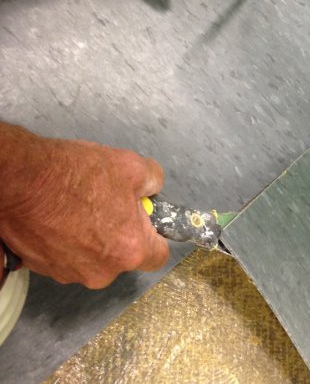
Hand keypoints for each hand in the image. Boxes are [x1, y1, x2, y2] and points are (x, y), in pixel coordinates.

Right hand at [0, 126, 168, 288]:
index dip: (156, 236)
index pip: (158, 257)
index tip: (147, 220)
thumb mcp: (131, 166)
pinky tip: (58, 216)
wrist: (20, 179)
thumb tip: (152, 189)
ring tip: (78, 206)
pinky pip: (66, 256)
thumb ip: (153, 182)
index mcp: (129, 251)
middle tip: (108, 203)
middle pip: (123, 256)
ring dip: (91, 237)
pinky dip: (66, 240)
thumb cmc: (77, 174)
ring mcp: (69, 273)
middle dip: (120, 233)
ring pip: (93, 257)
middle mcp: (101, 272)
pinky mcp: (42, 268)